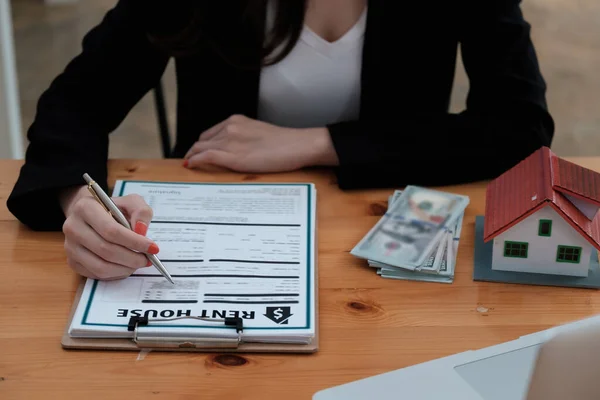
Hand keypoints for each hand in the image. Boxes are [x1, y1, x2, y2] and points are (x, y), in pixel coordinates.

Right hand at [59, 186, 158, 279]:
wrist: (92, 215)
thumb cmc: (113, 209)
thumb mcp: (131, 202)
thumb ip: (141, 212)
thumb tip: (141, 231)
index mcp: (85, 208)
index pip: (111, 231)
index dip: (134, 242)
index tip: (153, 247)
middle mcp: (73, 227)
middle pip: (106, 250)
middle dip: (132, 258)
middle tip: (148, 259)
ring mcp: (70, 247)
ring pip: (101, 266)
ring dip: (125, 268)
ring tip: (138, 263)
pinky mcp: (72, 262)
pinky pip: (96, 274)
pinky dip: (115, 274)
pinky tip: (126, 266)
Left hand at [183, 115, 338, 172]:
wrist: (296, 145)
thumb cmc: (284, 143)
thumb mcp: (259, 134)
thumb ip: (244, 138)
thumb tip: (238, 149)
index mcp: (236, 120)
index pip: (211, 132)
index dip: (203, 143)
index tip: (200, 150)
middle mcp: (229, 127)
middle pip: (203, 139)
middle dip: (195, 150)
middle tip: (192, 159)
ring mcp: (230, 141)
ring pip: (200, 147)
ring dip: (192, 156)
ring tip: (190, 164)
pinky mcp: (232, 156)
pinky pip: (205, 156)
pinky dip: (195, 160)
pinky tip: (190, 165)